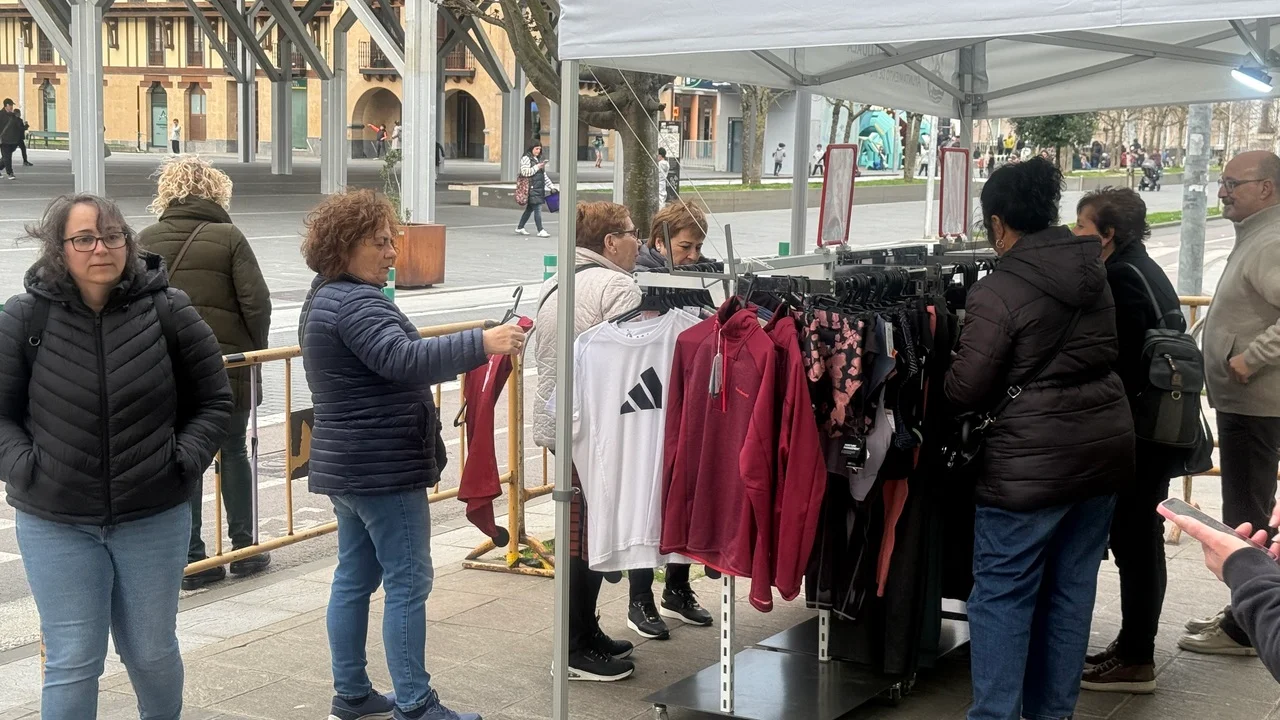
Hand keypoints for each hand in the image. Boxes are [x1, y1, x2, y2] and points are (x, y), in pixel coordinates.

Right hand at [483, 324, 527, 355]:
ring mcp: (511, 341)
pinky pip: (517, 351)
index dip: (520, 334)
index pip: (521, 329)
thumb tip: (514, 332)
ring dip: (518, 347)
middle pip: (522, 337)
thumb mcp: (500, 328)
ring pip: (521, 344)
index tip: (519, 336)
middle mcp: (512, 333)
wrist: (484, 342)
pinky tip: (512, 352)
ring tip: (513, 348)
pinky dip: (515, 353)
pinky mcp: (510, 348)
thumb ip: (508, 330)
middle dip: (520, 340)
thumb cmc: (490, 336)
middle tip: (517, 343)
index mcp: (509, 327)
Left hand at [1158, 506, 1279, 580]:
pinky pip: (1260, 562)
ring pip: (1248, 554)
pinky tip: (1274, 548)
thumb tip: (1178, 519)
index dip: (1227, 531)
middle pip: (1233, 547)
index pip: (1216, 541)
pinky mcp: (1254, 575)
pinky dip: (1268, 553)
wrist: (1256, 580)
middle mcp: (1225, 567)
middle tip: (1255, 530)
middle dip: (1244, 536)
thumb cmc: (1235, 560)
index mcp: (1214, 559)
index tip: (1241, 526)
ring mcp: (1240, 572)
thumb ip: (1198, 529)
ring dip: (1256, 542)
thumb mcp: (1216, 538)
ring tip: (1264, 536)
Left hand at [1228, 353, 1254, 383]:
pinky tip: (1246, 381)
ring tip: (1243, 379)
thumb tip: (1239, 366)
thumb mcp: (1240, 357)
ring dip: (1240, 379)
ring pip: (1236, 378)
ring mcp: (1237, 371)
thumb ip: (1237, 362)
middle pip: (1232, 373)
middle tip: (1239, 377)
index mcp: (1231, 361)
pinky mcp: (1242, 374)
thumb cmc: (1250, 355)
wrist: (1254, 356)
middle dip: (1235, 375)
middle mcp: (1232, 366)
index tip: (1235, 372)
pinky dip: (1245, 380)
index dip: (1233, 370)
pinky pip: (1242, 380)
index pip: (1230, 368)